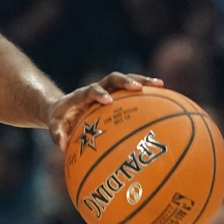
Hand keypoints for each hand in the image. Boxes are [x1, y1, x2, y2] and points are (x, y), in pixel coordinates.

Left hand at [48, 72, 162, 150]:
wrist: (62, 108)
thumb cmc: (60, 119)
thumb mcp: (55, 125)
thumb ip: (56, 133)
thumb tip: (61, 145)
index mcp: (81, 96)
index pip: (89, 90)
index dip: (97, 93)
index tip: (107, 100)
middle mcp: (96, 89)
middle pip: (111, 78)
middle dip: (124, 81)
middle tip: (138, 87)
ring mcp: (108, 90)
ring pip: (125, 80)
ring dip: (142, 81)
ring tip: (161, 84)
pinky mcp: (116, 95)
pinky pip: (133, 93)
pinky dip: (148, 93)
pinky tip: (167, 100)